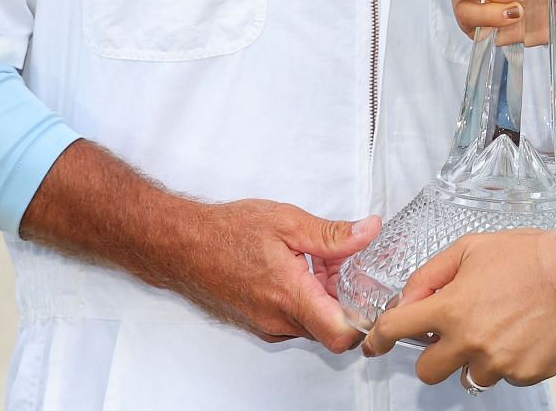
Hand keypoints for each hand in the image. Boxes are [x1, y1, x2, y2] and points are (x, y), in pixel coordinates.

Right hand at [18, 141, 378, 353]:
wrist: (179, 244)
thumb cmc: (225, 231)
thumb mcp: (287, 221)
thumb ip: (332, 234)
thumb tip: (369, 232)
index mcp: (290, 295)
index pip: (340, 334)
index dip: (366, 322)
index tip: (375, 298)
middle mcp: (278, 319)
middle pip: (330, 327)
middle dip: (345, 298)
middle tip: (345, 265)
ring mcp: (266, 324)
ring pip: (311, 322)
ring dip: (323, 296)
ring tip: (316, 260)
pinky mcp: (257, 322)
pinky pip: (292, 318)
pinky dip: (303, 298)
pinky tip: (296, 267)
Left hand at [361, 227, 555, 385]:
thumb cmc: (524, 255)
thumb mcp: (469, 248)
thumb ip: (430, 274)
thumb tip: (407, 300)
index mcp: (452, 309)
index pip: (397, 331)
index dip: (379, 339)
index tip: (374, 346)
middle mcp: (471, 342)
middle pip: (428, 371)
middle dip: (433, 354)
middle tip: (451, 334)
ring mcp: (500, 363)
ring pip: (468, 376)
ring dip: (473, 358)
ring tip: (496, 328)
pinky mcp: (525, 374)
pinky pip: (503, 376)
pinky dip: (506, 361)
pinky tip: (520, 333)